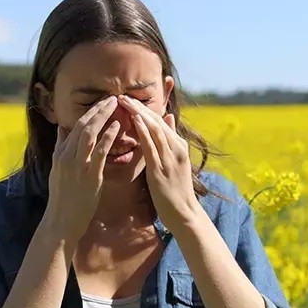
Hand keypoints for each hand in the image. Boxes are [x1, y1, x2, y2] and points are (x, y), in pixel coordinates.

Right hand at [43, 96, 119, 240]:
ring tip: (116, 104)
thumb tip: (62, 128)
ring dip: (103, 116)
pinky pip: (99, 152)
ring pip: (89, 133)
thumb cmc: (63, 198)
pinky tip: (117, 126)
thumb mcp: (57, 169)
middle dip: (98, 109)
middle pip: (83, 125)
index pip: (76, 126)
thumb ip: (60, 147)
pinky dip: (108, 136)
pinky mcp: (89, 176)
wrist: (61, 221)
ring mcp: (77, 165)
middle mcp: (67, 156)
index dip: (90, 112)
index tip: (103, 102)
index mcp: (60, 153)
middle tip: (112, 97)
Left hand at [118, 95, 201, 229]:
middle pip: (156, 121)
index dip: (144, 108)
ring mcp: (170, 158)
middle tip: (123, 95)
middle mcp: (176, 148)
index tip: (130, 98)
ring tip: (125, 102)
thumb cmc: (176, 189)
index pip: (160, 121)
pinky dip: (143, 131)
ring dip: (138, 114)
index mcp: (178, 146)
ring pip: (154, 129)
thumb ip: (170, 139)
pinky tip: (134, 120)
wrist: (184, 212)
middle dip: (139, 107)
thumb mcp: (175, 161)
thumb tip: (168, 117)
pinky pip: (152, 146)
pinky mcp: (161, 169)